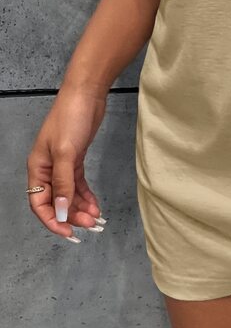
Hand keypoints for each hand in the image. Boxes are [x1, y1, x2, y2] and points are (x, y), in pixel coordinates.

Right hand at [26, 83, 107, 242]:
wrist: (87, 94)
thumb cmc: (71, 118)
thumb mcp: (66, 152)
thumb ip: (63, 183)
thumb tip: (60, 210)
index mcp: (38, 168)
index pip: (40, 203)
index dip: (52, 220)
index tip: (69, 233)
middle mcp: (48, 169)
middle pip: (56, 201)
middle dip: (72, 215)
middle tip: (91, 225)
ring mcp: (62, 164)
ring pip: (69, 194)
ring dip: (81, 208)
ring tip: (96, 217)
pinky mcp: (76, 159)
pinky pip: (78, 184)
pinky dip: (86, 195)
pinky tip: (95, 204)